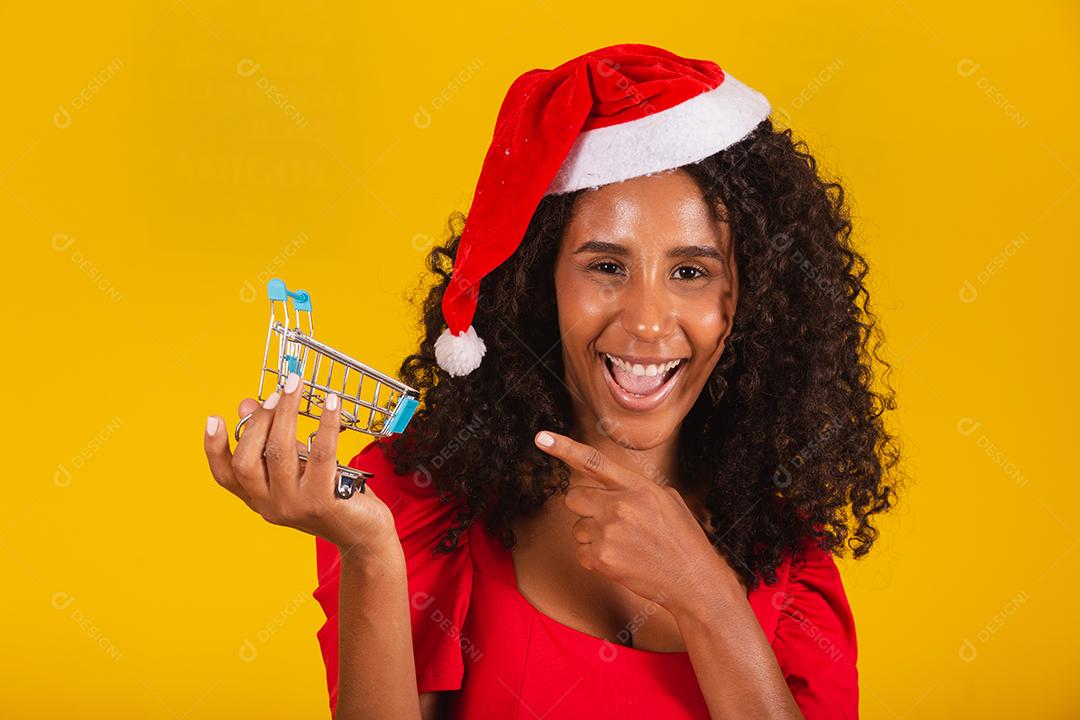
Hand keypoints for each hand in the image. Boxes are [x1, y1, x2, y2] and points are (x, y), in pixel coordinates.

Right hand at [204, 372, 398, 553]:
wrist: (363, 534)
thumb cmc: (330, 495)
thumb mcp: (297, 467)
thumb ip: (272, 439)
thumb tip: (249, 405)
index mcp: (259, 499)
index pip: (225, 476)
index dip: (214, 448)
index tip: (213, 418)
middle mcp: (271, 506)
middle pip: (248, 460)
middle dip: (259, 421)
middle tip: (276, 392)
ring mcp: (295, 506)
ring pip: (279, 452)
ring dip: (287, 412)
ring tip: (296, 386)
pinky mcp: (323, 501)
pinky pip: (321, 454)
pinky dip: (325, 423)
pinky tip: (331, 403)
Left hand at [533, 430, 743, 615]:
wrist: (693, 580)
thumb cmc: (682, 540)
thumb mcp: (667, 500)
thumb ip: (634, 488)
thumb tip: (610, 487)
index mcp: (637, 487)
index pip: (594, 461)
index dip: (565, 448)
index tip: (541, 438)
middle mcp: (620, 505)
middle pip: (574, 498)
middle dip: (586, 509)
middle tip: (609, 522)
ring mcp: (609, 532)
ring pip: (578, 528)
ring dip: (594, 536)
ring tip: (625, 546)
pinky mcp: (601, 558)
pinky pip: (581, 552)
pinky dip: (595, 559)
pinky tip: (621, 562)